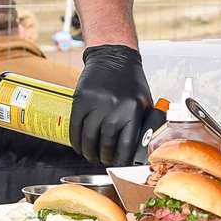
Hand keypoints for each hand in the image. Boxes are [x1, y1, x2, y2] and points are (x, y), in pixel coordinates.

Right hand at [70, 45, 163, 165]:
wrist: (114, 55)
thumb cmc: (131, 81)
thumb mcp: (145, 101)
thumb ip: (143, 124)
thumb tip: (141, 149)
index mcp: (133, 110)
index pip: (126, 146)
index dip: (121, 160)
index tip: (120, 164)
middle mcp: (114, 108)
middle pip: (105, 146)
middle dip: (104, 158)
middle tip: (104, 161)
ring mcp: (95, 104)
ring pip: (88, 140)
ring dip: (89, 153)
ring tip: (92, 156)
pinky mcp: (80, 100)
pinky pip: (75, 128)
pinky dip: (76, 142)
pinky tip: (80, 146)